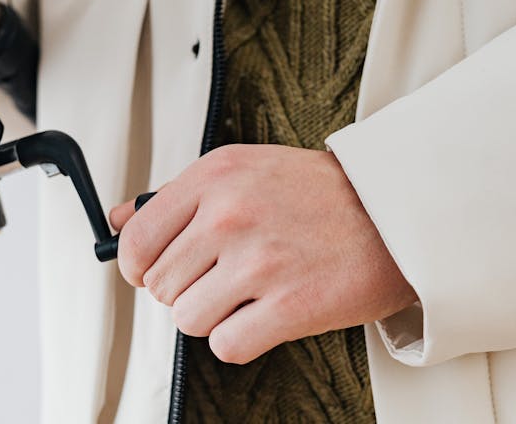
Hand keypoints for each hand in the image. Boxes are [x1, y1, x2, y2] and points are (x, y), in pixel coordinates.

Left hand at [111, 144, 416, 363]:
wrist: (395, 212)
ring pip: (188, 319)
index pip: (137, 240)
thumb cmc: (321, 193)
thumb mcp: (243, 170)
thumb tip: (119, 222)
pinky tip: (266, 313)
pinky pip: (225, 344)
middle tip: (224, 277)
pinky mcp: (289, 305)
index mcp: (215, 177)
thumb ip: (176, 196)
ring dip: (214, 316)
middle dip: (186, 289)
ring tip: (249, 293)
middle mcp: (231, 215)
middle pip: (161, 286)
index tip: (152, 274)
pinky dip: (241, 338)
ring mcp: (259, 261)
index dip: (137, 268)